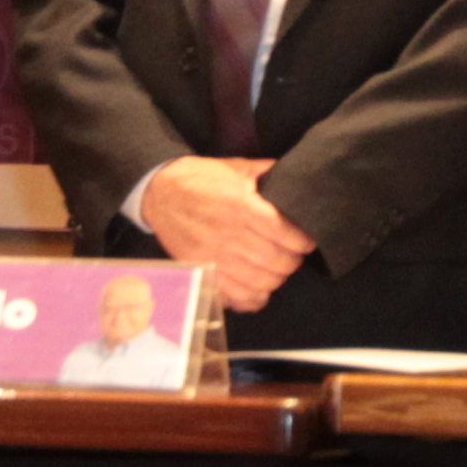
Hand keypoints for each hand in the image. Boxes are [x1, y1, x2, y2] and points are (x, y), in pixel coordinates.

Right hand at [132, 156, 318, 313]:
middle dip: (292, 262)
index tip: (307, 241)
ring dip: (276, 280)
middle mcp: (228, 235)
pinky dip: (252, 299)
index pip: (282, 232)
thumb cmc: (200, 179)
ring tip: (278, 270)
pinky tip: (259, 289)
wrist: (158, 193)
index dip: (302, 241)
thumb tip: (295, 174)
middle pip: (275, 261)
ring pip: (259, 282)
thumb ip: (266, 173)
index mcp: (239, 206)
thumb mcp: (234, 167)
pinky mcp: (202, 272)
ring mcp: (214, 257)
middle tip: (294, 256)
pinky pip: (234, 297)